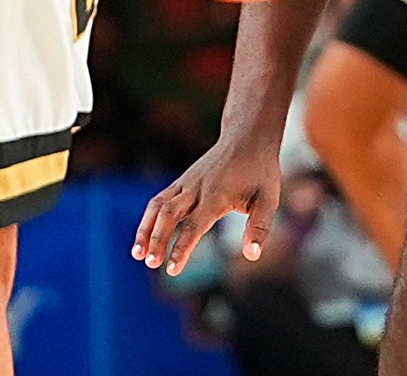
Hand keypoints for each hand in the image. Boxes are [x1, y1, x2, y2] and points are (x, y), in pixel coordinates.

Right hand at [134, 137, 283, 275]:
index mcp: (217, 196)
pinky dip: (148, 218)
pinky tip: (144, 239)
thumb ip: (259, 228)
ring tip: (137, 255)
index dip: (182, 248)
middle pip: (170, 215)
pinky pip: (159, 200)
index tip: (172, 270)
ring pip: (158, 206)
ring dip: (145, 230)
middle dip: (158, 240)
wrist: (247, 137)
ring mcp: (186, 183)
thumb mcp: (269, 199)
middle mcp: (197, 189)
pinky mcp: (182, 181)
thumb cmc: (260, 171)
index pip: (195, 226)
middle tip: (150, 264)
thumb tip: (252, 256)